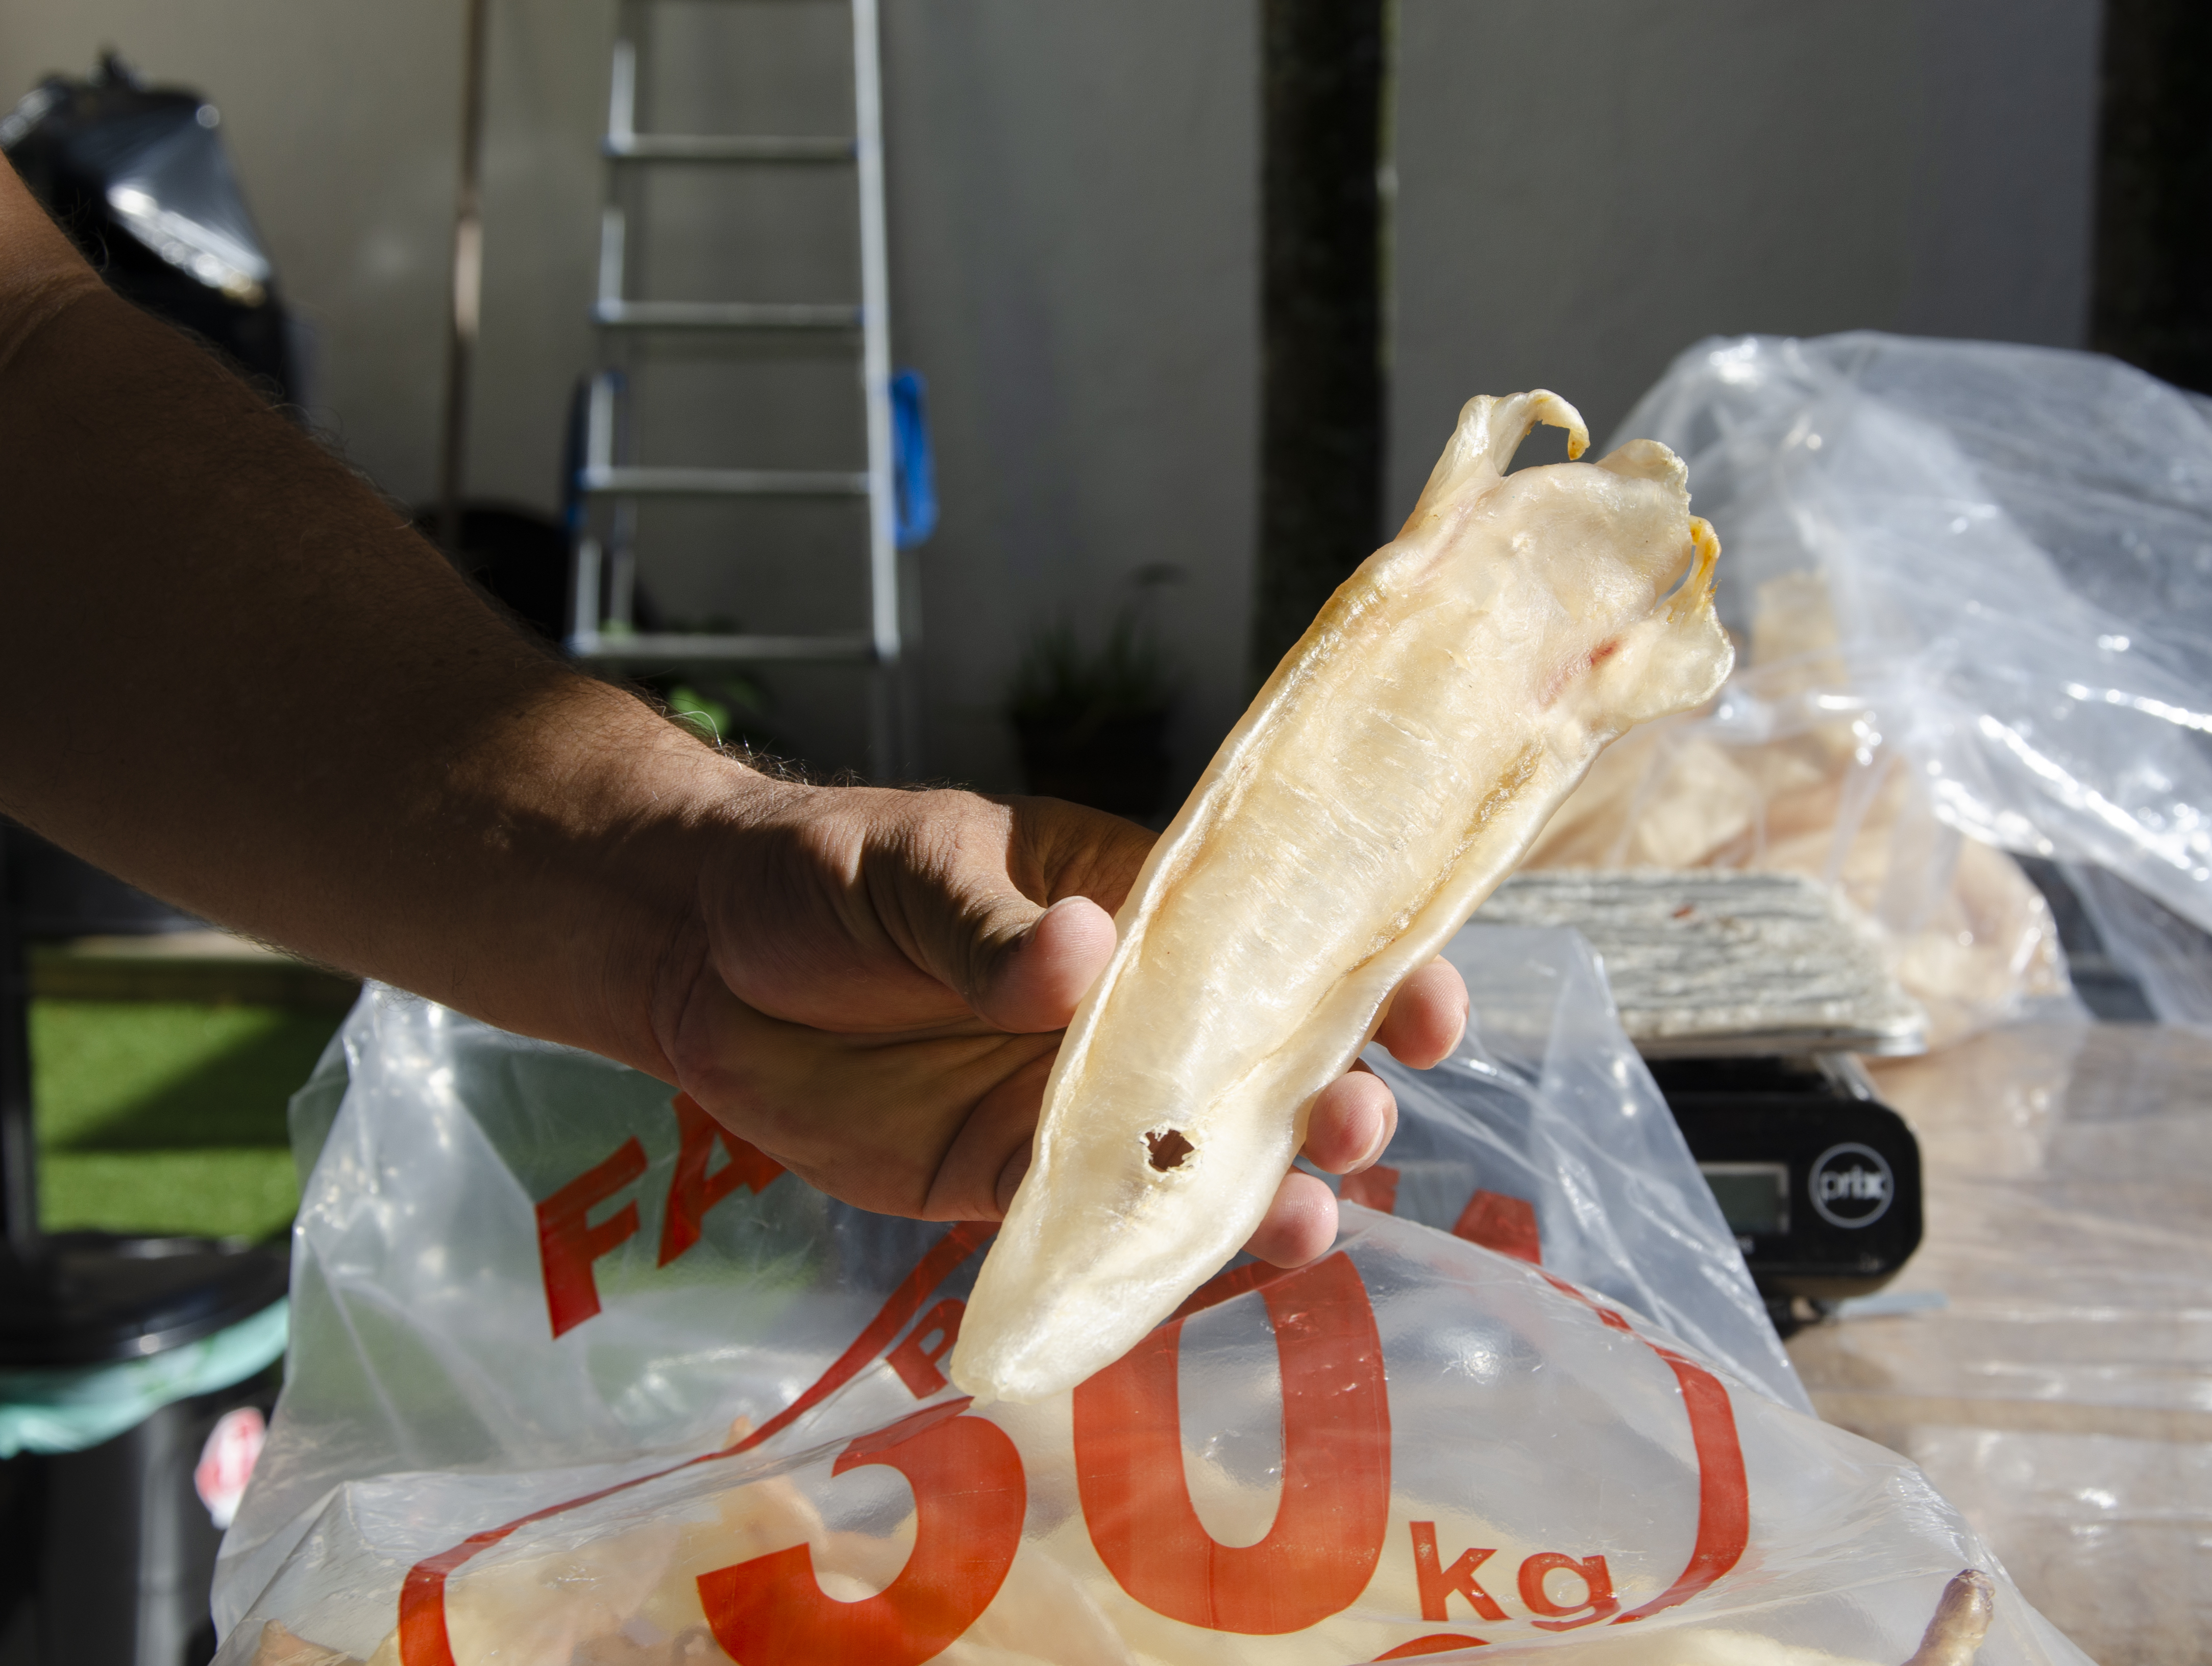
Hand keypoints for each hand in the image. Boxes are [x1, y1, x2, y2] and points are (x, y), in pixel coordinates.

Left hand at [649, 785, 1467, 1268]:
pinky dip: (1141, 1267)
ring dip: (1262, 1195)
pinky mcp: (1007, 1187)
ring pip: (1194, 1165)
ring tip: (1310, 1221)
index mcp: (1134, 905)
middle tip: (1359, 1123)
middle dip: (1330, 1096)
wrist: (695, 958)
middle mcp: (1127, 1015)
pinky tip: (1186, 1289)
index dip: (1364, 968)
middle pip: (1260, 1063)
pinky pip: (1092, 1237)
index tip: (1427, 1008)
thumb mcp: (906, 870)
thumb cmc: (821, 874)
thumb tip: (1080, 951)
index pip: (1274, 935)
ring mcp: (1073, 1108)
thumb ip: (989, 926)